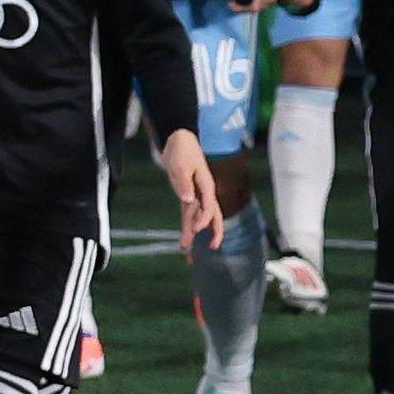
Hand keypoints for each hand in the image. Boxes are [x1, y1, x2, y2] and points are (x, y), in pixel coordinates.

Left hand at [158, 134, 223, 248]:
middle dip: (214, 233)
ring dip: (196, 234)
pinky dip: (188, 227)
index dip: (203, 219)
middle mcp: (204, 193)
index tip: (196, 229)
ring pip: (200, 219)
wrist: (179, 140)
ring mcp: (197, 195)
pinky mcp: (188, 196)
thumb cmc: (182, 150)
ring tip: (190, 253)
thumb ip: (184, 182)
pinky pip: (189, 214)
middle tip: (213, 248)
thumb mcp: (181, 164)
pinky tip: (186, 239)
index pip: (208, 206)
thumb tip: (188, 199)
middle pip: (213, 216)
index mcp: (206, 186)